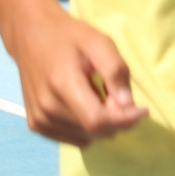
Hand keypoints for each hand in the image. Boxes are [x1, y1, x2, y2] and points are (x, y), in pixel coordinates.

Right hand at [0, 1, 146, 144]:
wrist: (31, 36)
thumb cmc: (69, 38)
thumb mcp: (99, 43)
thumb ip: (115, 72)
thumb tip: (127, 105)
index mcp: (62, 83)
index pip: (97, 120)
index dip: (124, 120)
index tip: (143, 110)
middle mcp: (47, 106)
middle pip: (95, 131)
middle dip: (115, 118)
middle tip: (115, 94)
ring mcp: (39, 118)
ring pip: (86, 138)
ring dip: (101, 123)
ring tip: (95, 95)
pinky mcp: (36, 125)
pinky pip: (74, 139)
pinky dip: (86, 128)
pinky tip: (83, 105)